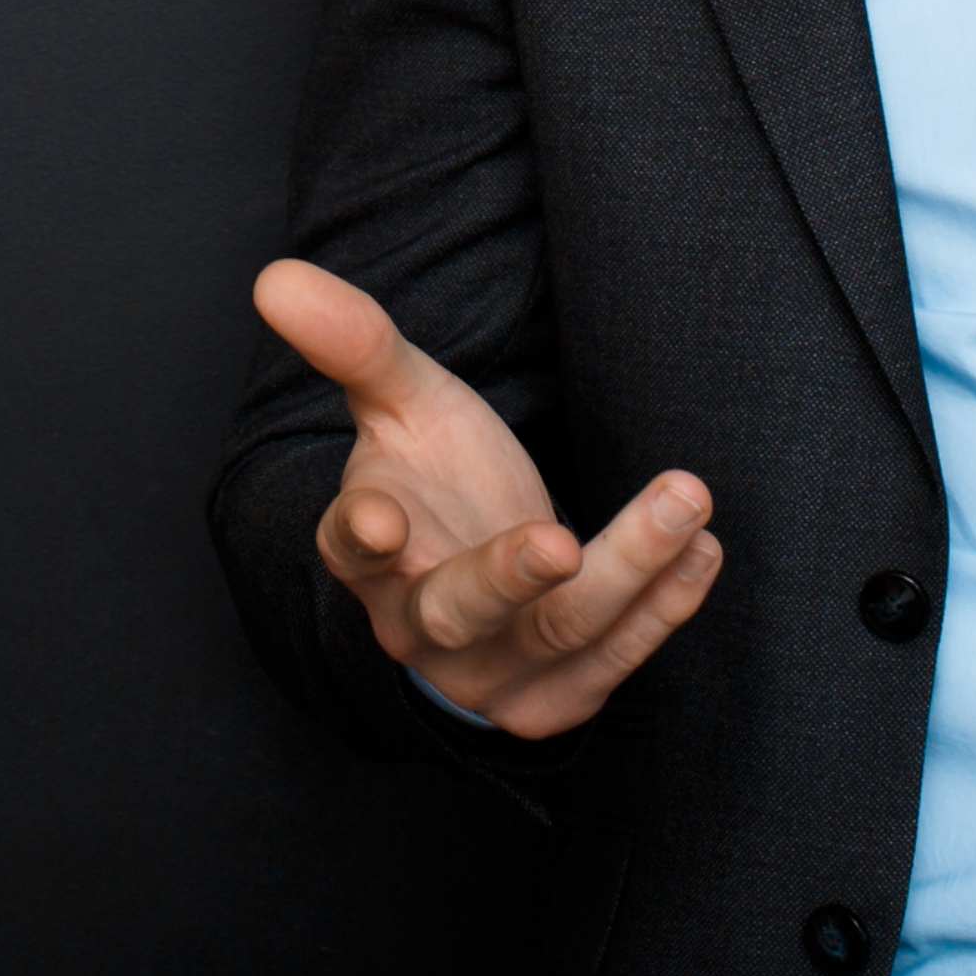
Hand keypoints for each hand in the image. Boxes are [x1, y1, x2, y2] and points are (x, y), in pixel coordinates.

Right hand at [253, 257, 724, 738]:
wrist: (477, 574)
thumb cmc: (434, 479)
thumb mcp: (400, 404)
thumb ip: (354, 343)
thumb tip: (275, 276)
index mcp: (367, 552)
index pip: (349, 547)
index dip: (365, 534)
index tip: (385, 519)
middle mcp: (416, 625)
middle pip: (455, 613)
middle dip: (507, 579)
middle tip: (557, 542)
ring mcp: (488, 673)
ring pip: (558, 634)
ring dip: (628, 568)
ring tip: (685, 496)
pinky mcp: (553, 699)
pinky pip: (614, 660)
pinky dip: (664, 607)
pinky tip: (700, 547)